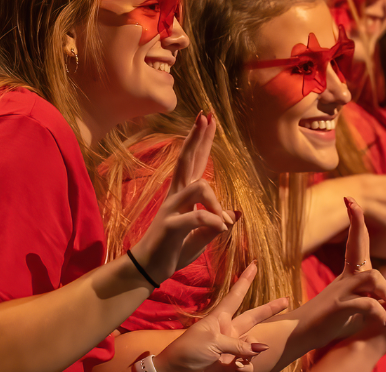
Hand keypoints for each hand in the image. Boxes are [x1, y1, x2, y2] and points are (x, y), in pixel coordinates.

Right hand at [131, 113, 239, 284]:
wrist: (149, 269)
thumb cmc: (173, 251)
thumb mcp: (201, 237)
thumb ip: (216, 224)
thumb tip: (236, 214)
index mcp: (183, 196)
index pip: (194, 162)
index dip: (201, 140)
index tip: (207, 118)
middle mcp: (176, 196)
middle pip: (186, 160)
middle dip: (197, 138)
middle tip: (205, 116)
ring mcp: (171, 209)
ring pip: (198, 186)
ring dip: (216, 201)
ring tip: (223, 220)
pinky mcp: (169, 226)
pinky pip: (195, 217)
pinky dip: (212, 221)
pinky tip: (222, 228)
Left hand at [156, 264, 290, 371]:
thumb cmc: (188, 350)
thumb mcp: (212, 341)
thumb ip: (238, 344)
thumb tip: (261, 348)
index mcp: (219, 318)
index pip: (236, 296)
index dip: (245, 281)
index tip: (253, 265)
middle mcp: (228, 331)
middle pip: (253, 317)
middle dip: (270, 309)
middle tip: (287, 300)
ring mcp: (231, 348)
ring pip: (253, 346)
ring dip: (250, 351)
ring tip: (236, 360)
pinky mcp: (231, 364)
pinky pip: (248, 364)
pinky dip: (245, 366)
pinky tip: (234, 367)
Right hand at [289, 199, 385, 348]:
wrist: (299, 335)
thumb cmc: (330, 321)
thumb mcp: (358, 310)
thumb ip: (379, 303)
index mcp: (349, 275)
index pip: (356, 244)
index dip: (356, 223)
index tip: (351, 200)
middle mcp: (345, 279)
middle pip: (356, 246)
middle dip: (356, 224)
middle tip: (353, 202)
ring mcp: (340, 292)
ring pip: (371, 277)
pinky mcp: (338, 308)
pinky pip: (365, 304)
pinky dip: (378, 312)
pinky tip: (382, 320)